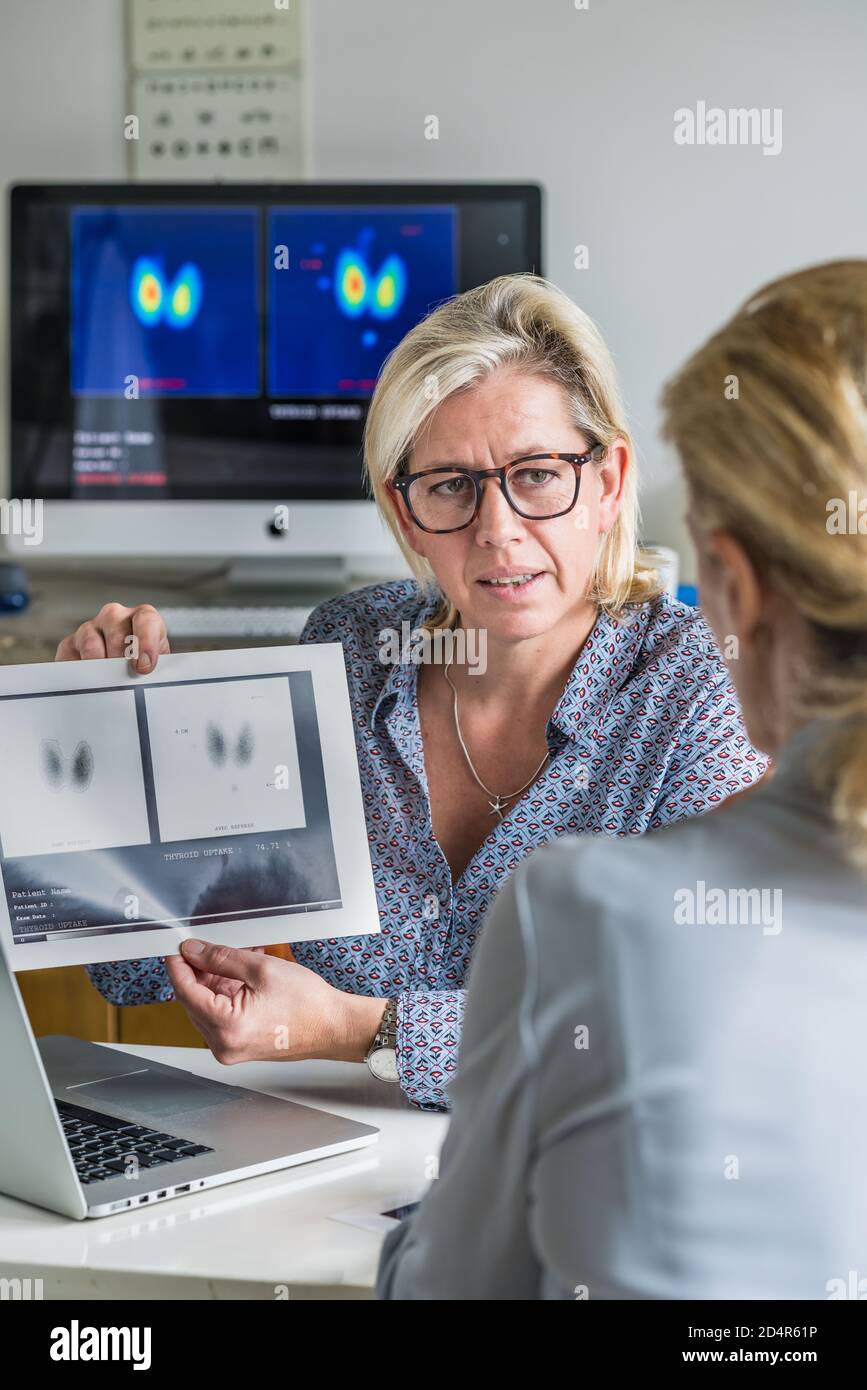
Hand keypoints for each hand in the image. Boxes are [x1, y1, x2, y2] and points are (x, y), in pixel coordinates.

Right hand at [55, 602, 169, 674]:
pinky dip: (78, 672)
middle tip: (124, 679)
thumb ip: (158, 670)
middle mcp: (114, 617)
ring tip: (107, 684)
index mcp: (142, 617)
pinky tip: (88, 682)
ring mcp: (90, 628)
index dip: (146, 643)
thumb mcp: (158, 666)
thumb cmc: (143, 666)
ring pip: (90, 643)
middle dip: (121, 660)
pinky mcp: (69, 644)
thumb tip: (149, 680)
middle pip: (116, 632)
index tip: (143, 667)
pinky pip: (69, 656)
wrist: (125, 672)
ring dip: (99, 667)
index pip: (146, 620)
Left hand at [166, 939, 385, 1064]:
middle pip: (193, 1000)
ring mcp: (229, 1048)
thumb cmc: (307, 1004)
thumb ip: (221, 958)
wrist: (332, 1027)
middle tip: (207, 947)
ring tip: (235, 960)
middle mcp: (222, 1044)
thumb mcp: (261, 969)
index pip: (185, 991)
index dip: (178, 965)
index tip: (177, 947)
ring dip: (213, 982)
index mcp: (226, 1026)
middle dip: (198, 971)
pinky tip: (240, 976)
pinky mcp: (237, 1046)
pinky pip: (219, 1016)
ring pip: (205, 1007)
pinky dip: (225, 995)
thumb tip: (194, 951)